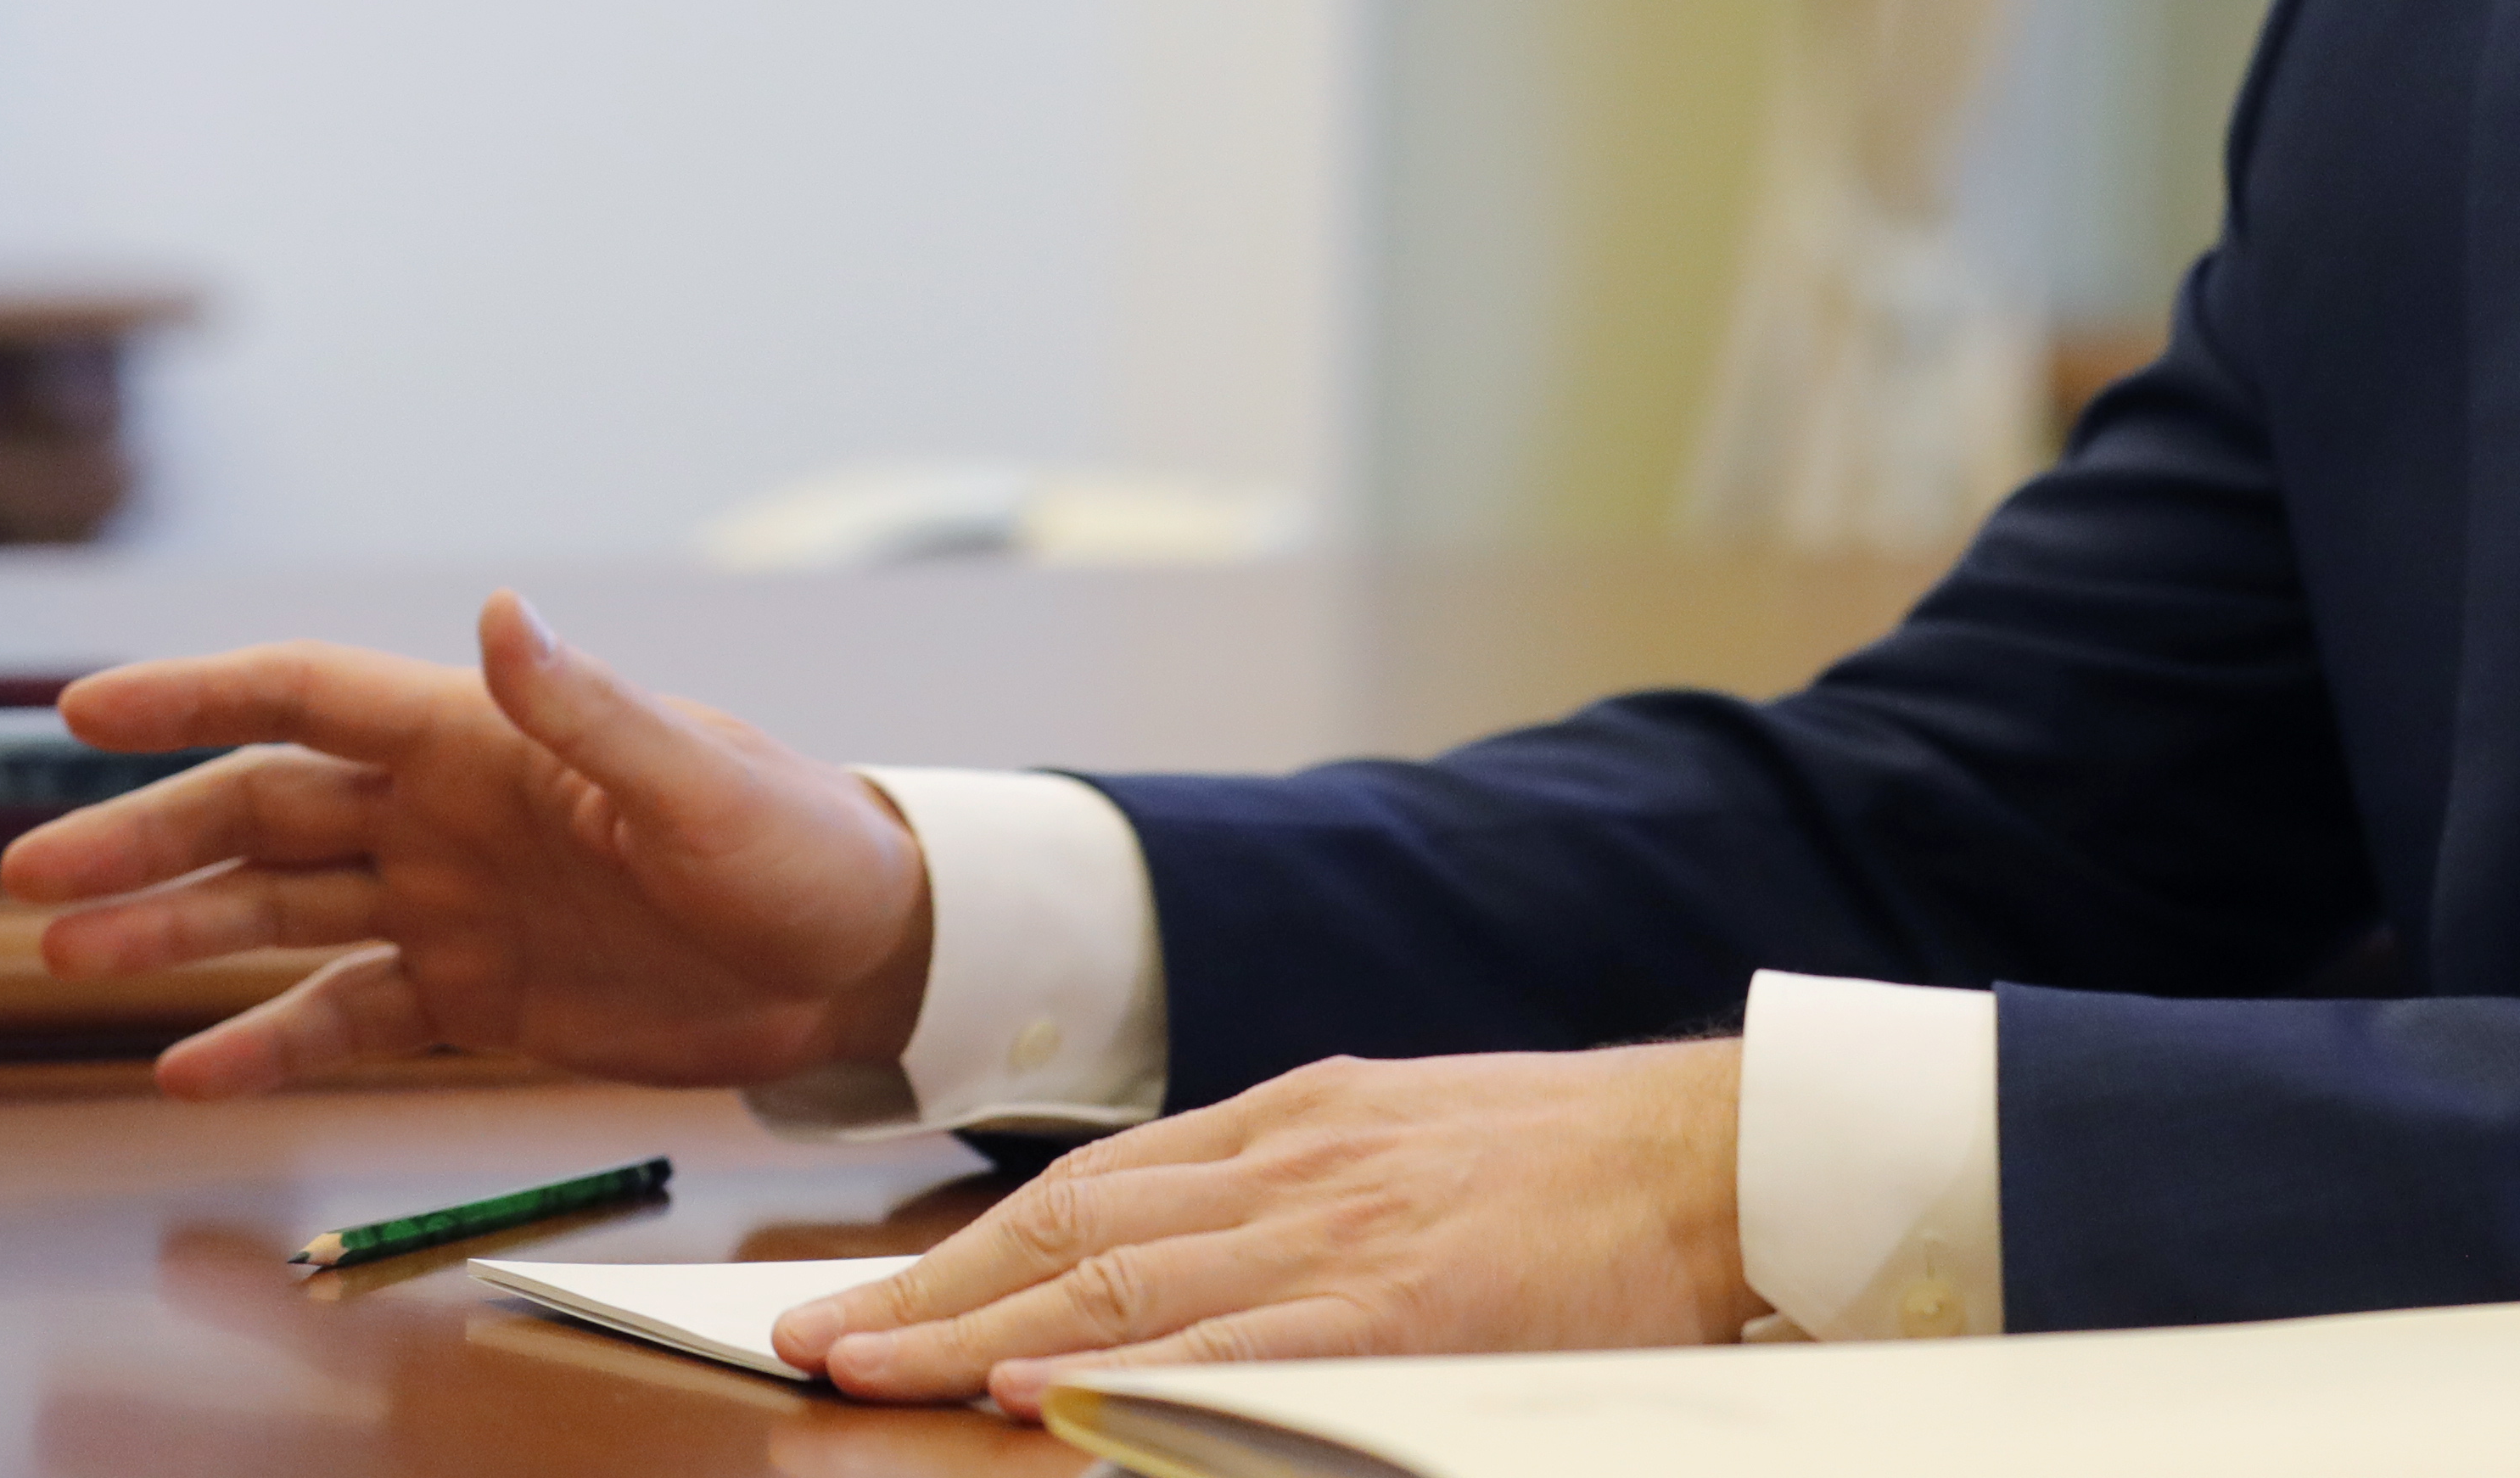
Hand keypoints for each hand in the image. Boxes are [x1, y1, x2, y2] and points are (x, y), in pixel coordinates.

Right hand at [0, 590, 932, 1097]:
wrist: (862, 958)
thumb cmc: (802, 846)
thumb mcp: (702, 782)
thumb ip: (591, 711)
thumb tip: (506, 613)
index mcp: (490, 739)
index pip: (312, 698)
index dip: (199, 697)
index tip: (84, 711)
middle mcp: (450, 814)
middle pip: (265, 811)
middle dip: (148, 840)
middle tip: (32, 883)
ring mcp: (456, 905)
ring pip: (281, 912)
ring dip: (178, 934)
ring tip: (71, 965)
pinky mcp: (479, 996)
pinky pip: (347, 1015)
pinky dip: (270, 1042)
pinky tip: (192, 1068)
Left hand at [770, 1038, 1750, 1416]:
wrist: (1716, 1151)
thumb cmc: (1577, 1168)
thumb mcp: (1417, 1141)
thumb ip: (1306, 1188)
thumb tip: (1190, 1264)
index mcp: (1301, 1120)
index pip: (1090, 1189)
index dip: (964, 1250)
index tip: (863, 1301)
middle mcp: (1295, 1164)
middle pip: (1071, 1234)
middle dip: (925, 1297)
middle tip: (804, 1347)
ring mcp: (1339, 1235)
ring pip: (1117, 1287)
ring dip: (972, 1336)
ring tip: (861, 1376)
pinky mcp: (1394, 1309)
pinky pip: (1226, 1348)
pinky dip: (1115, 1374)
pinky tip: (1032, 1398)